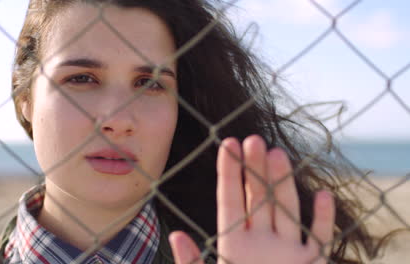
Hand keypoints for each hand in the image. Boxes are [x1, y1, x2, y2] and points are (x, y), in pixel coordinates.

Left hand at [169, 135, 334, 263]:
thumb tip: (176, 235)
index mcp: (234, 245)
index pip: (229, 201)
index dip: (228, 173)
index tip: (227, 143)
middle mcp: (261, 243)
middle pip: (258, 199)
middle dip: (255, 169)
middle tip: (253, 140)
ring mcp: (288, 251)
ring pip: (286, 210)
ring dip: (284, 184)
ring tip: (278, 154)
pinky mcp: (312, 262)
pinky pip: (319, 236)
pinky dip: (323, 218)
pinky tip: (323, 194)